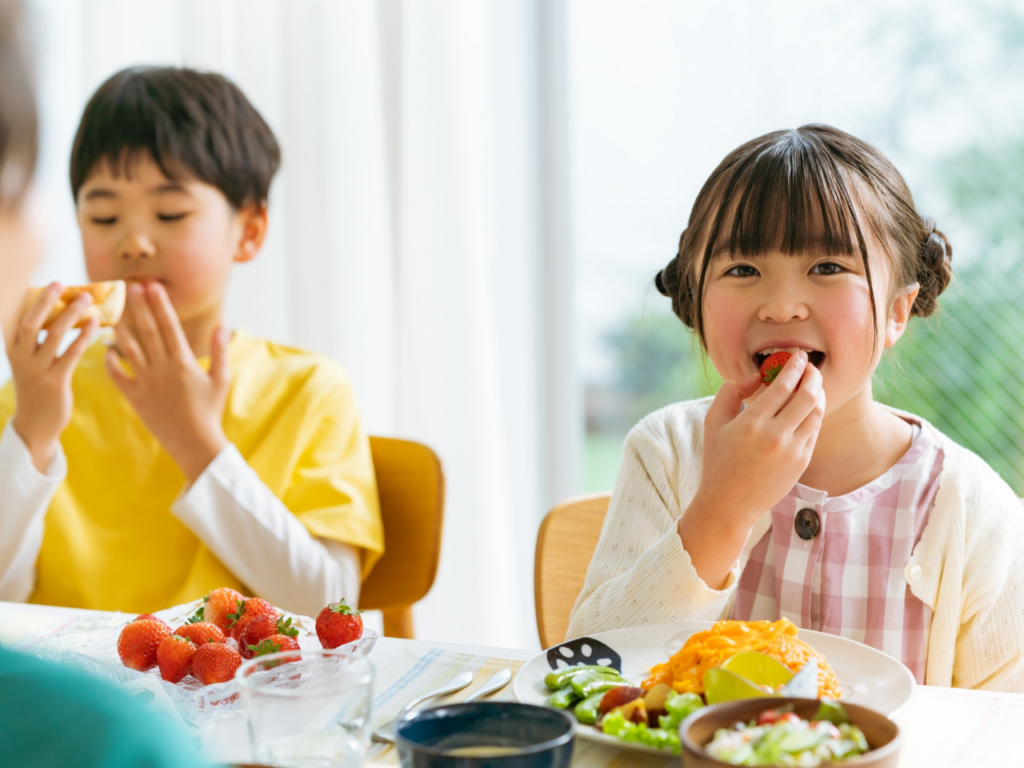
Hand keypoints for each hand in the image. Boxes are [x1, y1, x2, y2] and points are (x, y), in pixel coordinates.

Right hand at [8, 283, 99, 472]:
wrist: (36, 425)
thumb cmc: (38, 388)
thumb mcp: (31, 363)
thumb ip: (39, 342)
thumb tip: (60, 315)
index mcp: (13, 350)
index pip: (17, 319)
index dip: (29, 300)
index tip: (43, 282)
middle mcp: (20, 358)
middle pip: (32, 322)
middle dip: (46, 301)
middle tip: (61, 282)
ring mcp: (37, 370)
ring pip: (54, 335)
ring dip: (71, 314)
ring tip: (86, 298)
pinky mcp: (55, 381)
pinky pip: (71, 353)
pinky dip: (84, 336)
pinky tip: (95, 324)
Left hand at [105, 281, 229, 482]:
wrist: (195, 443)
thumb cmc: (211, 410)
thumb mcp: (221, 379)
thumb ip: (220, 350)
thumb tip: (223, 325)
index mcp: (184, 362)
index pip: (170, 326)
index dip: (160, 305)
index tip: (153, 287)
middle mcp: (163, 368)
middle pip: (148, 331)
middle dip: (139, 307)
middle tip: (130, 286)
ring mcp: (146, 382)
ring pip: (129, 349)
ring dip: (121, 328)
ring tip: (112, 311)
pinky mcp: (135, 397)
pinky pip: (117, 376)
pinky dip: (110, 362)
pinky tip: (106, 349)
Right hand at [678, 351, 824, 588]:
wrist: (729, 504)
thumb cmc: (718, 459)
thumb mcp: (713, 421)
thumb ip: (731, 391)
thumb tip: (757, 375)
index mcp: (751, 423)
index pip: (783, 385)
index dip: (794, 366)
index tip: (797, 355)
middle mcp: (775, 436)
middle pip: (808, 395)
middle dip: (812, 375)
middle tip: (810, 366)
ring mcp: (792, 451)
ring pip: (816, 412)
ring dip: (818, 393)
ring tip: (811, 384)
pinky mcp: (802, 462)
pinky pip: (814, 429)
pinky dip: (814, 413)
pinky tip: (807, 406)